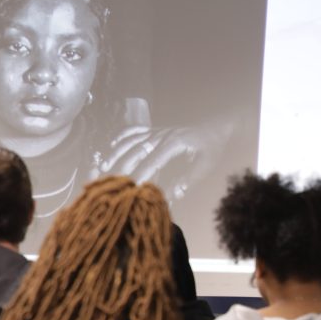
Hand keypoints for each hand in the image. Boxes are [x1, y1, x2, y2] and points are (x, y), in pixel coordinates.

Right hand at [99, 123, 231, 200]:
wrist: (217, 125)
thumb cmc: (212, 146)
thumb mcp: (206, 163)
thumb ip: (189, 178)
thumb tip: (174, 194)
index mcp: (174, 142)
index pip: (153, 160)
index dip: (141, 173)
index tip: (132, 186)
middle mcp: (161, 135)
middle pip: (136, 150)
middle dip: (122, 166)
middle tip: (112, 181)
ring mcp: (156, 131)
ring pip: (131, 141)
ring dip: (116, 153)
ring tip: (103, 166)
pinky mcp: (155, 130)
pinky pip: (134, 130)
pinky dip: (122, 137)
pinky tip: (113, 146)